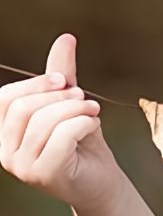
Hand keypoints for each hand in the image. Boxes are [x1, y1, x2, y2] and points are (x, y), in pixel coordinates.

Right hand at [0, 33, 120, 210]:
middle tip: (84, 98)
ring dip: (78, 108)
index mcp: (4, 133)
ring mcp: (22, 167)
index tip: (65, 81)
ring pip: (44, 121)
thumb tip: (66, 37)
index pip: (5, 98)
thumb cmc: (81, 140)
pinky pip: (63, 136)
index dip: (36, 83)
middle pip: (23, 107)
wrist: (100, 178)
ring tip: (93, 111)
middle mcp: (5, 153)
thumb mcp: (69, 102)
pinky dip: (84, 123)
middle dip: (60, 96)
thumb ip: (62, 74)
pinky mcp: (45, 175)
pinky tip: (93, 126)